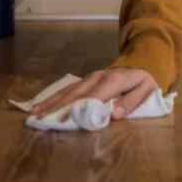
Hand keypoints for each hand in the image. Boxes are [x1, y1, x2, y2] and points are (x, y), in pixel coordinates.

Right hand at [27, 67, 158, 120]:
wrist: (143, 61)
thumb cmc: (144, 81)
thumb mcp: (147, 90)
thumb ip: (132, 102)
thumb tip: (115, 115)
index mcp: (113, 80)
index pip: (94, 97)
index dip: (79, 109)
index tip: (64, 121)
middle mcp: (98, 77)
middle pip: (75, 94)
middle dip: (57, 107)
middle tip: (40, 119)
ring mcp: (90, 77)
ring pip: (67, 91)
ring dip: (51, 102)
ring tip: (35, 113)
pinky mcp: (86, 80)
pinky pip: (68, 89)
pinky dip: (54, 97)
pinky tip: (41, 103)